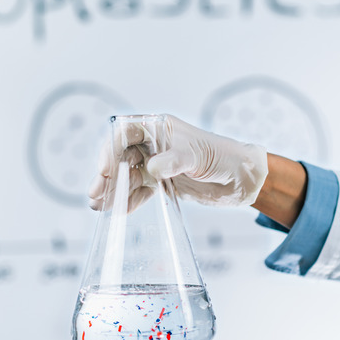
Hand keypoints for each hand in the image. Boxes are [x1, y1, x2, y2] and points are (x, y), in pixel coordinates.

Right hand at [88, 115, 267, 209]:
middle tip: (96, 193)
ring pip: (127, 177)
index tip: (106, 169)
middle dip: (108, 176)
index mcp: (159, 127)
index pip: (125, 133)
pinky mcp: (162, 183)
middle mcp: (154, 144)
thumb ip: (174, 161)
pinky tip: (118, 212)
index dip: (112, 150)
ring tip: (100, 206)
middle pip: (121, 157)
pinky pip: (140, 192)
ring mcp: (157, 164)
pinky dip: (128, 201)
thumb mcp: (198, 155)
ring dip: (114, 191)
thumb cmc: (223, 156)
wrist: (242, 179)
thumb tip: (152, 168)